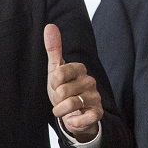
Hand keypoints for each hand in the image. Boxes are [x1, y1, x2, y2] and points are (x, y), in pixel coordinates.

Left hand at [45, 23, 101, 141]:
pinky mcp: (98, 113)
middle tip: (60, 99)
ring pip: (71, 104)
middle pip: (62, 91)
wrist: (74, 114)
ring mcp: (95, 97)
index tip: (56, 86)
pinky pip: (84, 118)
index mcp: (79, 68)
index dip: (53, 84)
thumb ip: (53, 49)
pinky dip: (74, 121)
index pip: (58, 73)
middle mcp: (90, 81)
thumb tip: (49, 26)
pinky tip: (72, 120)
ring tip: (63, 110)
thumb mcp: (55, 70)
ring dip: (61, 110)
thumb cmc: (63, 89)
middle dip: (56, 99)